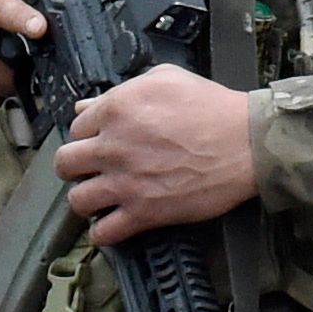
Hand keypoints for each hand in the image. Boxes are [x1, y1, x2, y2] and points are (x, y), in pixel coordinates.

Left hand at [53, 68, 256, 244]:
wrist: (247, 143)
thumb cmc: (212, 108)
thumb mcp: (166, 79)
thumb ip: (122, 90)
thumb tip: (89, 103)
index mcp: (116, 109)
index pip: (75, 126)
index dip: (87, 134)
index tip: (98, 140)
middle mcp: (113, 146)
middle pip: (65, 163)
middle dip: (76, 166)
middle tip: (92, 168)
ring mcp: (126, 183)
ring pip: (77, 200)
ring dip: (86, 198)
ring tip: (100, 196)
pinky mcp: (144, 213)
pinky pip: (104, 233)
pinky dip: (104, 232)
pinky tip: (113, 222)